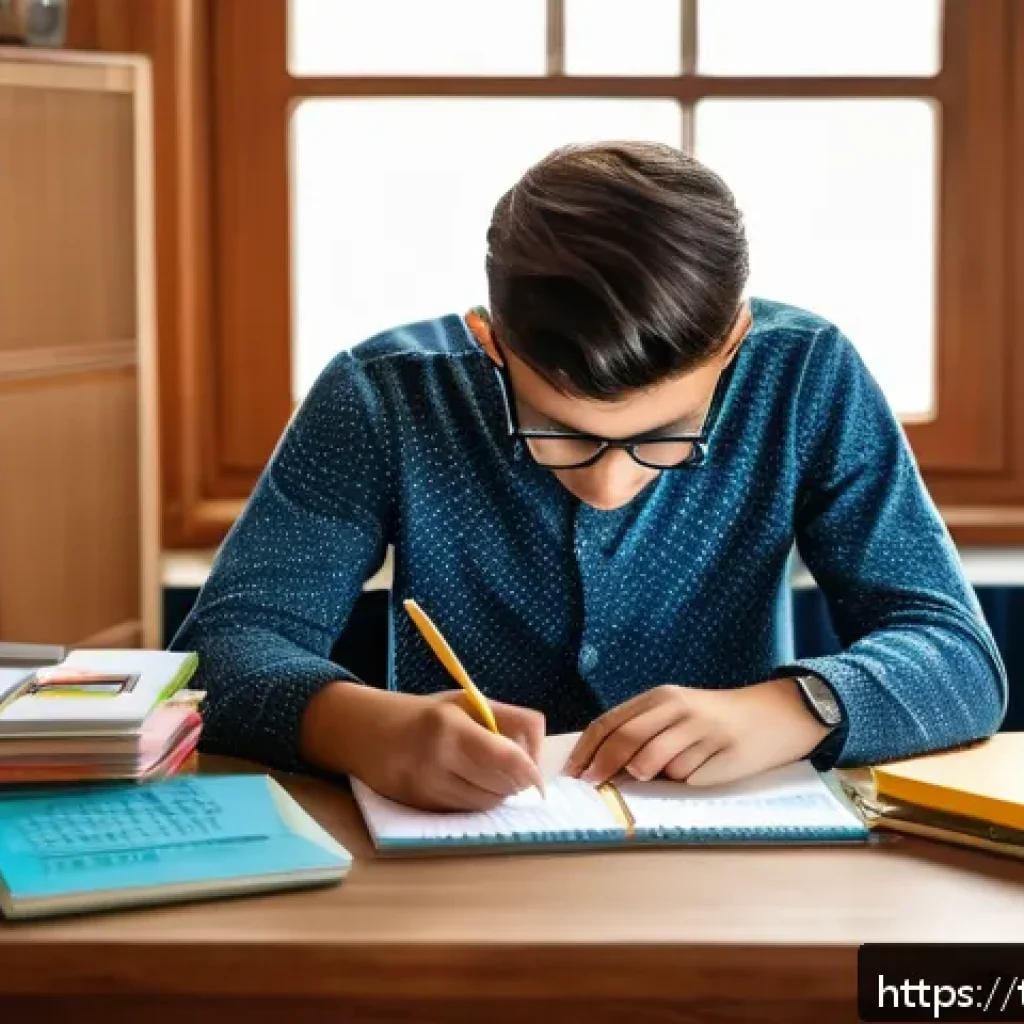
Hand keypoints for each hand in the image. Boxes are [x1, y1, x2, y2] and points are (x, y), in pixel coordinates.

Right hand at [301, 681, 545, 810]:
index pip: (504, 757)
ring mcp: (426, 786)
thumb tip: (538, 755)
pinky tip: (470, 784)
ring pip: (485, 804)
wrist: (364, 732)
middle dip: (516, 782)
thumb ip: (508, 720)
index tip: (538, 778)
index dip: (529, 771)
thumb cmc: (425, 713)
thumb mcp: (466, 703)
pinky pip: (465, 811)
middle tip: (515, 769)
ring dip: (499, 794)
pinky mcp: (419, 806)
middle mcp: (437, 759)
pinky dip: (477, 801)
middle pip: (499, 786)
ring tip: (492, 774)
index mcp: (451, 727)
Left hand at [564, 680, 830, 786]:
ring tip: (657, 775)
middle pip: (627, 739)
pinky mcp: (724, 753)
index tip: (573, 773)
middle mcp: (679, 708)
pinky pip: (690, 778)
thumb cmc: (713, 719)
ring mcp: (702, 730)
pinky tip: (701, 770)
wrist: (773, 715)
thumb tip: (600, 766)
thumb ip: (642, 732)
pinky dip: (685, 781)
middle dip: (605, 766)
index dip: (587, 750)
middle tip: (594, 786)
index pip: (610, 722)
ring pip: (658, 763)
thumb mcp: (675, 714)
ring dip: (649, 776)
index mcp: (660, 698)